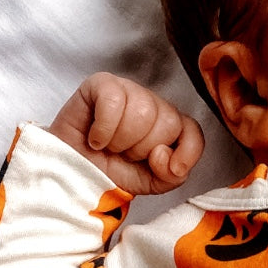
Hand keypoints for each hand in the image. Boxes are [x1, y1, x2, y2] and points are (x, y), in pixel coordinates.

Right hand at [48, 72, 204, 193]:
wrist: (74, 174)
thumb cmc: (111, 172)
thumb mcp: (150, 183)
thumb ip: (172, 175)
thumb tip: (165, 154)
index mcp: (170, 126)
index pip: (193, 131)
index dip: (184, 154)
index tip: (164, 168)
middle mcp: (154, 105)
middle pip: (168, 122)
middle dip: (142, 149)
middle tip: (123, 154)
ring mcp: (129, 90)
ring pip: (142, 111)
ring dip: (121, 140)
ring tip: (109, 146)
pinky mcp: (102, 84)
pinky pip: (114, 100)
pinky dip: (103, 128)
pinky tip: (95, 137)